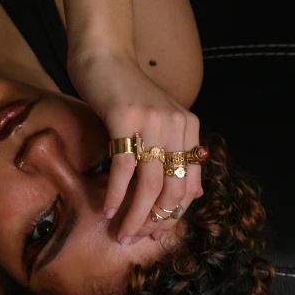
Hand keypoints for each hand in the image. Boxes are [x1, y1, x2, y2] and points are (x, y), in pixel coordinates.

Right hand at [67, 48, 203, 242]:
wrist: (104, 56)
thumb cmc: (126, 93)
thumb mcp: (158, 122)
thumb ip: (173, 153)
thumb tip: (190, 197)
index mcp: (189, 128)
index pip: (189, 184)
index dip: (172, 214)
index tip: (154, 233)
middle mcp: (177, 125)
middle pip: (172, 188)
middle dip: (154, 220)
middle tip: (134, 238)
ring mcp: (152, 121)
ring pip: (150, 183)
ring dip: (135, 215)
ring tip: (121, 234)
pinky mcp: (125, 117)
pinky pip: (124, 166)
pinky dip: (116, 193)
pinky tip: (107, 209)